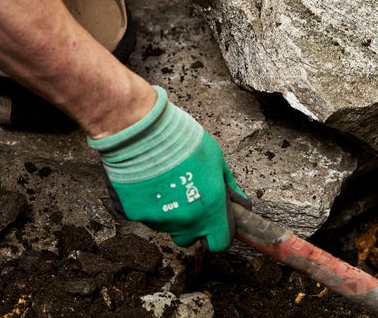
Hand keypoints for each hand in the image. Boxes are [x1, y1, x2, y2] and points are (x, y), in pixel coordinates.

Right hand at [88, 86, 249, 250]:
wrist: (144, 134)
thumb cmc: (184, 142)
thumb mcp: (217, 159)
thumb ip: (229, 186)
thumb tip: (240, 203)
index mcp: (210, 209)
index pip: (220, 243)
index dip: (219, 234)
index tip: (217, 224)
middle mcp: (186, 221)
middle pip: (191, 238)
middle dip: (192, 225)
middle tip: (189, 199)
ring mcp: (159, 221)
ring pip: (168, 227)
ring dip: (171, 214)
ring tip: (167, 183)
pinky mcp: (136, 215)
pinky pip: (147, 217)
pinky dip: (150, 206)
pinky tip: (150, 184)